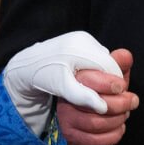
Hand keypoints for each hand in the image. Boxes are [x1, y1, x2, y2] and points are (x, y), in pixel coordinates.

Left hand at [3, 31, 123, 113]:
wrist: (29, 63)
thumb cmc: (45, 77)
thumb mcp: (62, 88)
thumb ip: (82, 96)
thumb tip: (103, 107)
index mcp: (79, 48)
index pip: (109, 66)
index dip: (114, 83)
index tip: (111, 96)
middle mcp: (83, 38)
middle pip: (107, 61)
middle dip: (108, 78)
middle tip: (103, 93)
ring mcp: (82, 36)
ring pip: (103, 57)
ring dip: (103, 72)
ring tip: (93, 85)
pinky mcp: (80, 38)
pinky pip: (97, 53)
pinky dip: (96, 65)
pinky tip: (86, 75)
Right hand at [57, 48, 137, 144]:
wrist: (77, 109)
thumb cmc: (96, 89)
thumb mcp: (106, 73)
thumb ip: (116, 64)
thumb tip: (126, 56)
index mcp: (74, 78)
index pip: (90, 80)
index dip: (110, 83)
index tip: (122, 86)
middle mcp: (67, 99)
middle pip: (97, 104)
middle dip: (121, 104)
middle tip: (132, 101)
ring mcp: (67, 118)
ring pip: (96, 124)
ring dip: (118, 120)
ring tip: (125, 114)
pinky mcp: (71, 136)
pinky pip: (94, 141)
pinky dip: (112, 135)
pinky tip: (119, 127)